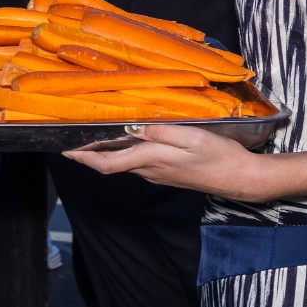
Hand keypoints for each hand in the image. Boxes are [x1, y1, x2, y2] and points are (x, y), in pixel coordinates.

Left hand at [59, 123, 283, 201]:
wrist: (241, 179)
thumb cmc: (220, 156)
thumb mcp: (192, 138)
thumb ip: (161, 133)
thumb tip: (134, 128)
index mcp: (151, 160)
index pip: (107, 163)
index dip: (84, 158)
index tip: (64, 150)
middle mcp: (149, 170)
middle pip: (111, 163)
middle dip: (89, 153)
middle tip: (70, 140)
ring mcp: (157, 174)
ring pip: (123, 163)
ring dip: (105, 152)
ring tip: (91, 136)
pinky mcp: (166, 173)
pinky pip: (137, 163)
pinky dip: (123, 153)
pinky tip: (124, 141)